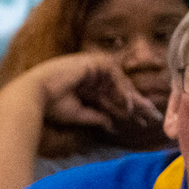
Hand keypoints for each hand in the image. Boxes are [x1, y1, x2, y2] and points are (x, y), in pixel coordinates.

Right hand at [36, 50, 161, 134]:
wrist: (34, 93)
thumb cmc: (50, 105)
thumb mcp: (78, 115)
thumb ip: (96, 118)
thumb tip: (113, 126)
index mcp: (87, 90)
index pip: (112, 100)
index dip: (127, 112)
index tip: (141, 123)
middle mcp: (92, 78)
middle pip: (120, 92)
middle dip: (138, 105)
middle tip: (154, 117)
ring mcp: (94, 69)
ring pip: (121, 85)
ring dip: (134, 100)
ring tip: (147, 113)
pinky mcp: (95, 62)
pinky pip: (116, 78)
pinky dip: (123, 92)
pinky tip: (130, 107)